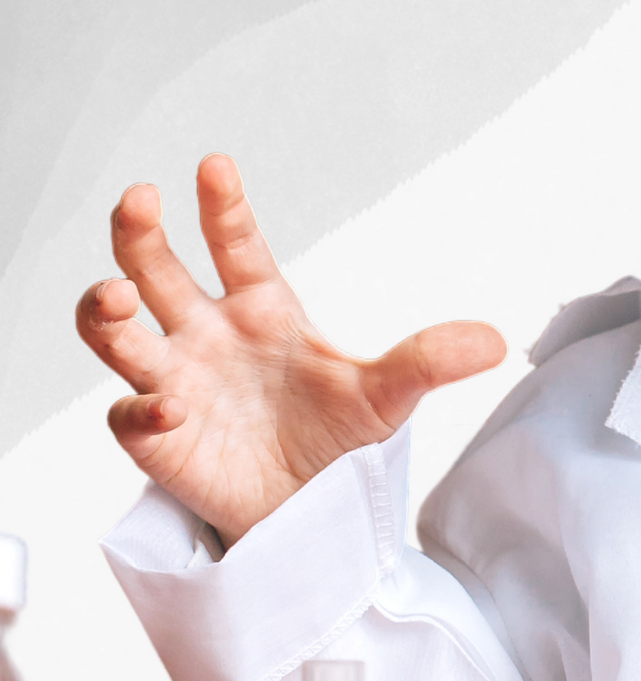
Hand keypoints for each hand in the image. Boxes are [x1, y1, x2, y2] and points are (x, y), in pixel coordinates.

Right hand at [77, 154, 505, 548]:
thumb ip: (430, 362)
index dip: (224, 207)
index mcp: (262, 310)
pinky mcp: (160, 439)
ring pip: (117, 333)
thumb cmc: (341, 442)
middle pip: (155, 271)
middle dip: (138, 235)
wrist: (316, 515)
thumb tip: (495, 341)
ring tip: (114, 299)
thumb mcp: (391, 397)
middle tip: (140, 200)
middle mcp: (209, 336)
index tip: (216, 165)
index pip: (235, 245)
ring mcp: (178, 382)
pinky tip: (170, 410)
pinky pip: (130, 417)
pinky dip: (142, 411)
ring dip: (104, 312)